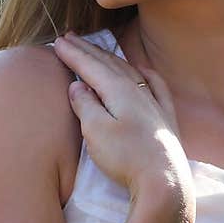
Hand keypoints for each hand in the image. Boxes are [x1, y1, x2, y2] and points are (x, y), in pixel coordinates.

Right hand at [53, 32, 195, 218]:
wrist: (164, 184)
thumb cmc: (126, 159)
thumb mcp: (96, 131)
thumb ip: (85, 105)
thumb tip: (78, 86)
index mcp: (119, 90)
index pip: (90, 66)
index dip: (72, 54)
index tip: (57, 42)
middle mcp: (139, 91)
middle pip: (109, 64)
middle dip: (88, 51)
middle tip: (70, 38)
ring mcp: (155, 105)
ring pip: (130, 72)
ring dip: (111, 59)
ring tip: (97, 50)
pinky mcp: (166, 121)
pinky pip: (156, 87)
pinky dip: (145, 75)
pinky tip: (143, 71)